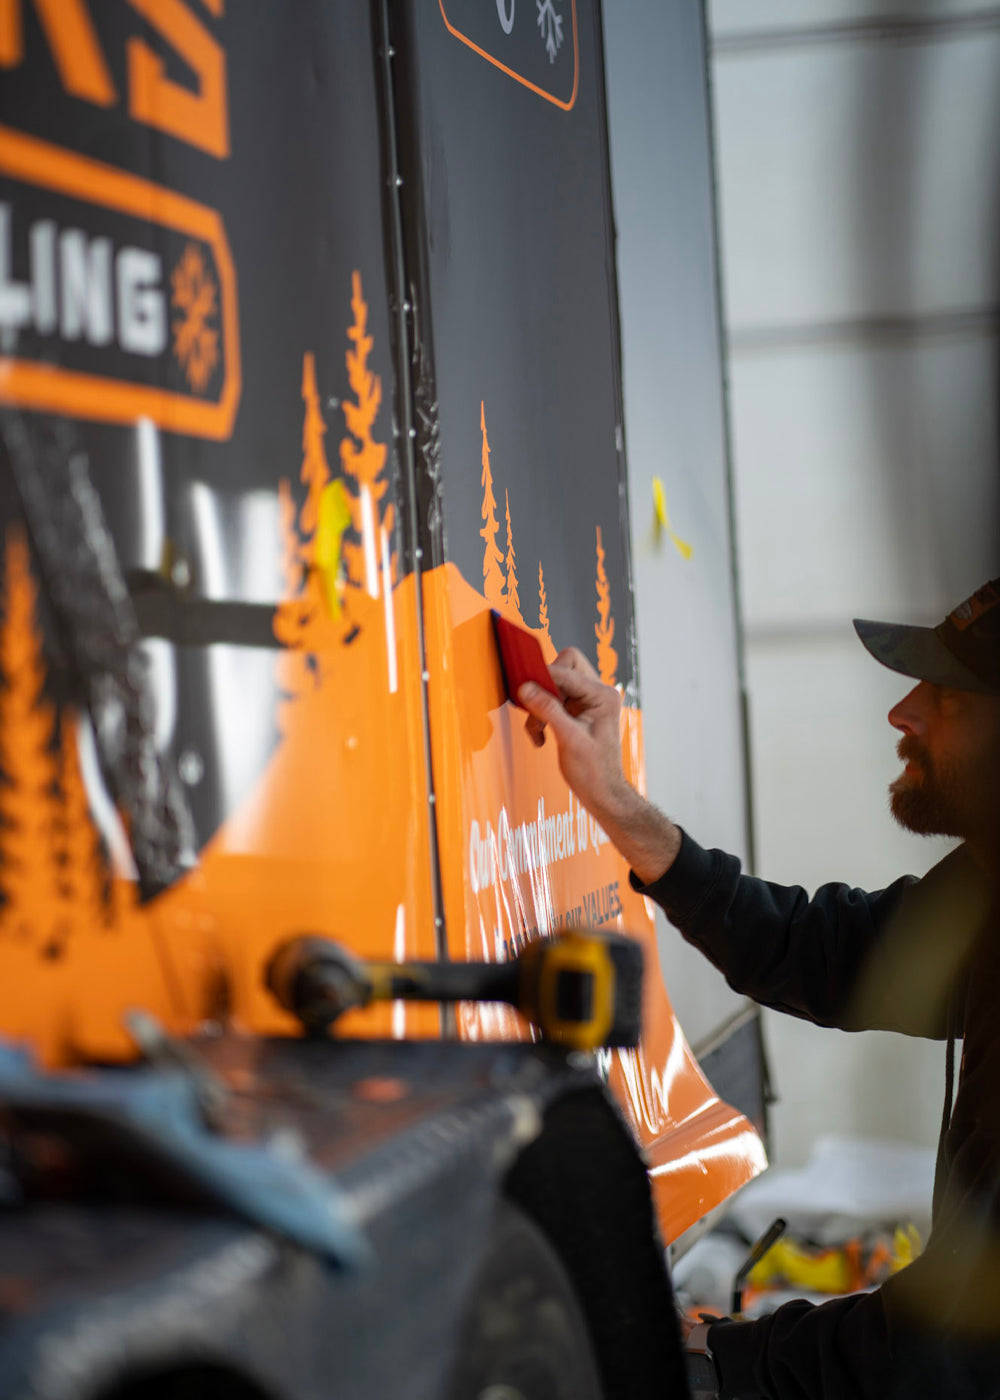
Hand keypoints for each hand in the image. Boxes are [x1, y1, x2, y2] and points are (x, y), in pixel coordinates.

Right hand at [518, 647, 682, 884]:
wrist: (601, 792)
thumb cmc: (595, 771)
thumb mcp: (569, 738)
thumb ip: (548, 710)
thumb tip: (527, 688)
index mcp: (603, 695)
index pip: (567, 671)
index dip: (543, 678)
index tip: (523, 689)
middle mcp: (597, 694)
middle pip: (563, 669)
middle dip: (543, 688)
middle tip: (534, 708)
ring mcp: (587, 702)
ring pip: (554, 686)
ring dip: (540, 706)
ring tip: (537, 731)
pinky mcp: (576, 712)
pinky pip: (552, 701)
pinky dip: (541, 716)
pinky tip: (541, 735)